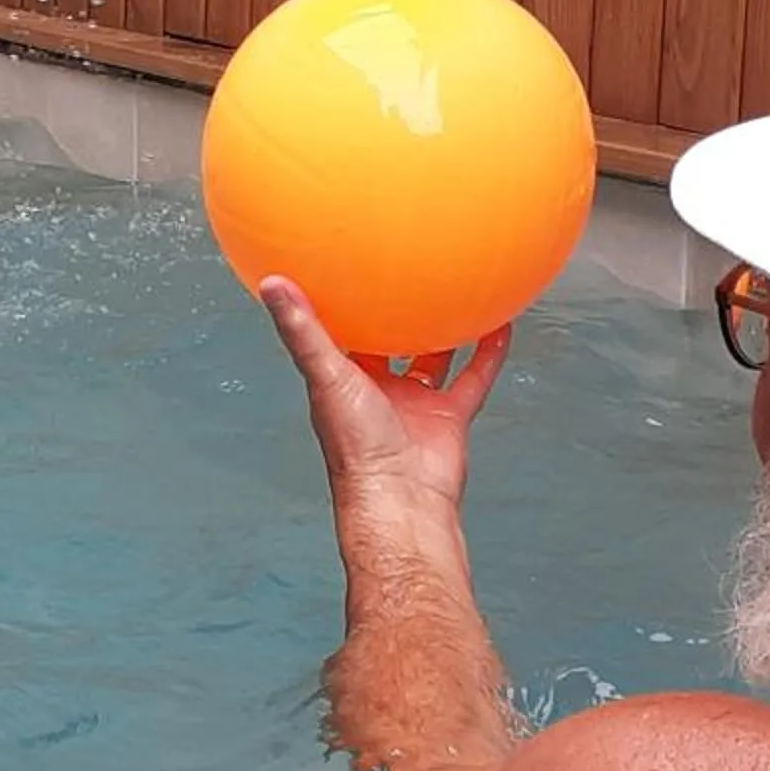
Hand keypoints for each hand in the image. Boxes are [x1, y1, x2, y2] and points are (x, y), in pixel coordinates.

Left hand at [260, 278, 511, 545]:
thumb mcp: (325, 375)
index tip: (342, 275)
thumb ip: (301, 330)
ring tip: (455, 295)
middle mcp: (377, 392)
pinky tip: (498, 324)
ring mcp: (415, 404)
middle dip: (392, 320)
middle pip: (386, 348)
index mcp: (341, 382)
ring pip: (433, 360)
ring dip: (443, 332)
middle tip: (402, 280)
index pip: (335, 339)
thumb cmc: (355, 447)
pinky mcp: (449, 417)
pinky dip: (486, 354)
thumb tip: (271, 283)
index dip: (337, 309)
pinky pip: (473, 378)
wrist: (402, 496)